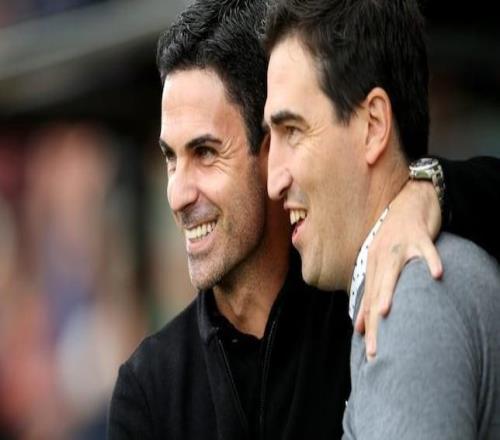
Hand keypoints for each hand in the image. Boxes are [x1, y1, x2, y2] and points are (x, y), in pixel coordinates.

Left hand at [356, 179, 442, 360]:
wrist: (409, 202)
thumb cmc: (395, 237)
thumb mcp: (380, 263)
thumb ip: (371, 291)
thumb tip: (359, 322)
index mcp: (372, 264)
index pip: (369, 300)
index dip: (368, 325)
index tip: (369, 351)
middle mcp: (382, 256)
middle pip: (377, 291)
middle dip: (374, 320)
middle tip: (375, 346)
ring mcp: (400, 245)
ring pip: (393, 271)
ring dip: (389, 290)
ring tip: (385, 312)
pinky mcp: (419, 236)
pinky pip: (427, 250)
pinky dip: (431, 260)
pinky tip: (436, 274)